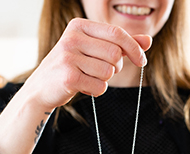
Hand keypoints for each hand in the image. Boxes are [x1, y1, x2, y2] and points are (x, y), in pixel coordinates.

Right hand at [23, 18, 151, 109]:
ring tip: (88, 78)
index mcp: (79, 26)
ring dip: (104, 80)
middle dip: (116, 67)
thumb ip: (121, 44)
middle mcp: (72, 38)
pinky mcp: (68, 77)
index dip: (134, 47)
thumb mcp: (94, 50)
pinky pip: (100, 86)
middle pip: (115, 54)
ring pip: (108, 71)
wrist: (41, 89)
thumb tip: (148, 40)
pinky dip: (96, 91)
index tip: (142, 60)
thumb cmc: (71, 67)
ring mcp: (68, 57)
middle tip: (102, 72)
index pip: (117, 33)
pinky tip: (83, 87)